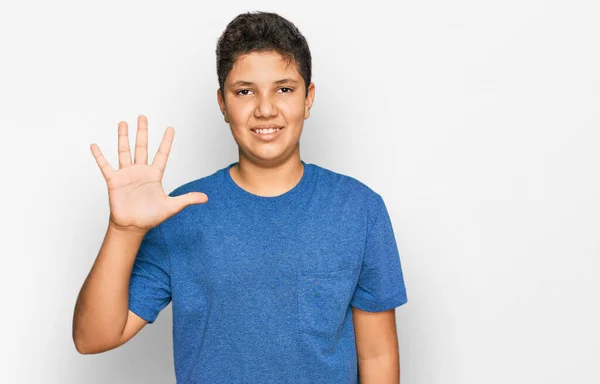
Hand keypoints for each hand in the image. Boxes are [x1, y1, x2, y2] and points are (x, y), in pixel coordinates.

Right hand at [90, 115, 207, 233]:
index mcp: (155, 175)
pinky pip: (105, 166)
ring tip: (123, 123)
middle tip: (142, 116)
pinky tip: (95, 146)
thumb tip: (206, 198)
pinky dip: (99, 156)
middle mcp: (141, 171)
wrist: (133, 226)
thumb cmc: (151, 217)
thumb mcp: (172, 207)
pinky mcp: (114, 181)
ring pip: (124, 151)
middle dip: (142, 131)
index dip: (166, 141)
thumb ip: (187, 199)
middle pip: (142, 147)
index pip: (162, 154)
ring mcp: (127, 174)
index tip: (170, 128)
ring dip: (123, 137)